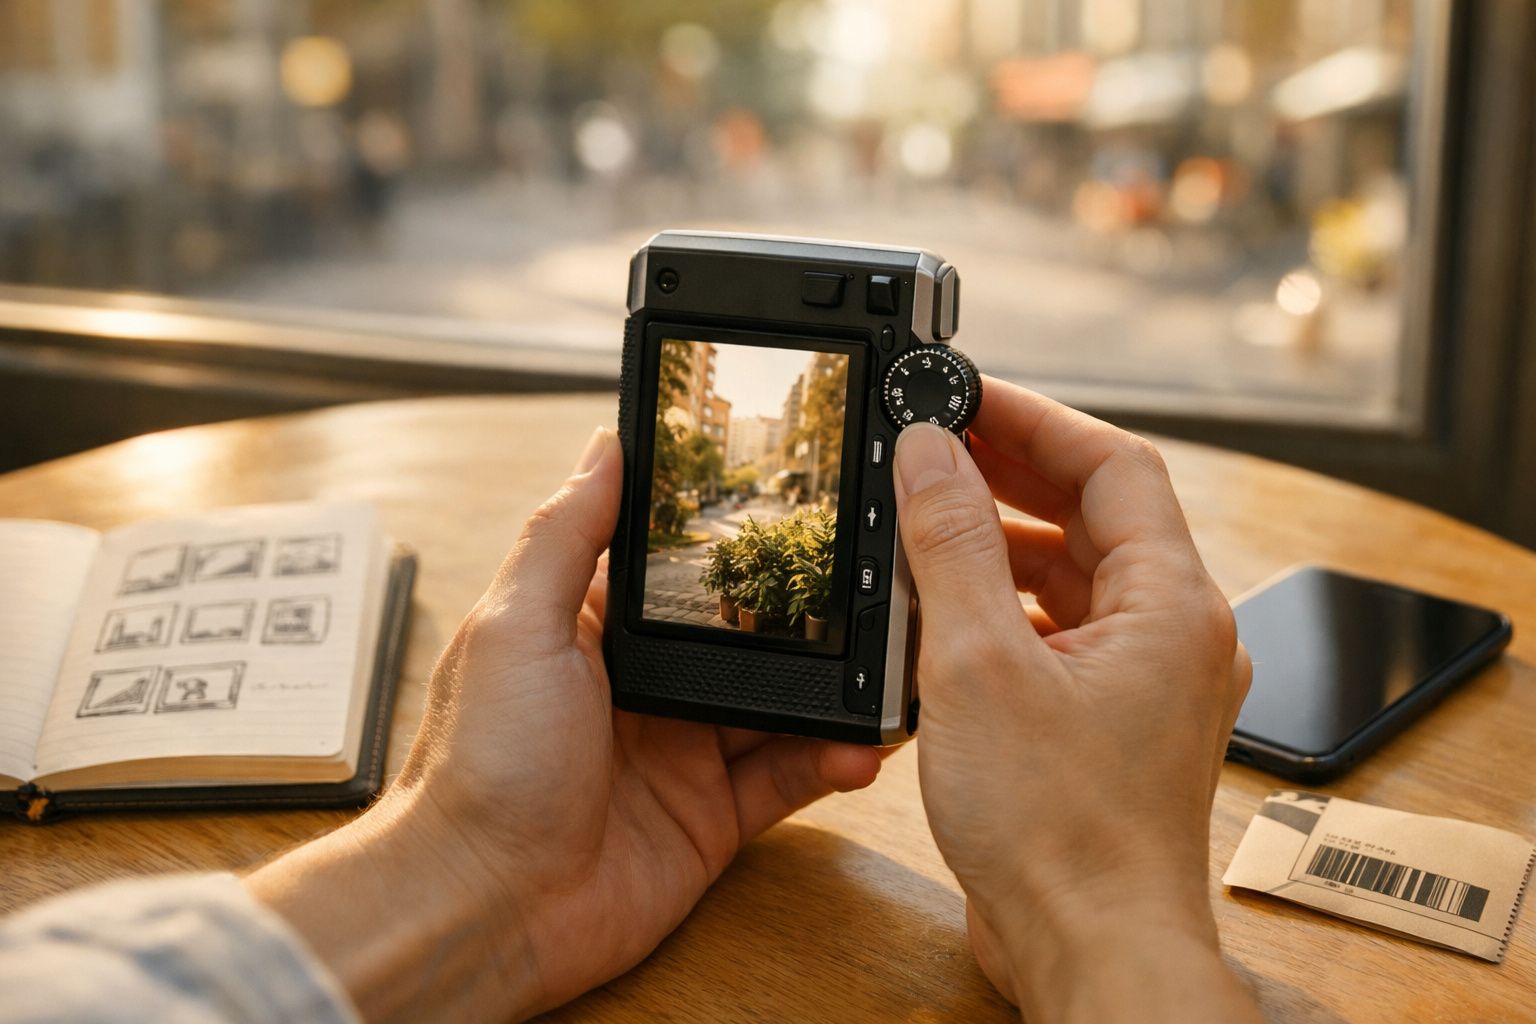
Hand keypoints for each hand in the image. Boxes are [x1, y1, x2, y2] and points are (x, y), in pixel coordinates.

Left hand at [248, 427, 882, 1022]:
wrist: (484, 908)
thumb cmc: (477, 765)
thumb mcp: (516, 625)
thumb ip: (567, 535)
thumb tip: (607, 444)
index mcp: (595, 629)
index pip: (680, 568)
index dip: (734, 540)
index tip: (797, 505)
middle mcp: (644, 685)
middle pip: (746, 634)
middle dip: (806, 614)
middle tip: (872, 583)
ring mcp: (683, 751)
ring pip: (782, 703)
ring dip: (834, 687)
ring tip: (888, 661)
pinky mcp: (712, 816)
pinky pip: (788, 777)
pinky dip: (831, 759)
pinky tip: (864, 744)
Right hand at [891, 381, 1257, 1022]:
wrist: (1090, 949)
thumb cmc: (1060, 831)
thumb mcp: (980, 662)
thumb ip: (952, 544)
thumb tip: (931, 452)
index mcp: (1171, 604)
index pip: (1114, 465)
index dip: (1037, 419)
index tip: (966, 394)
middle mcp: (1174, 635)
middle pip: (1096, 516)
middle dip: (1013, 474)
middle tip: (936, 444)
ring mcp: (1145, 682)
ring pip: (1075, 577)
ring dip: (1002, 543)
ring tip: (927, 520)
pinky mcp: (1109, 723)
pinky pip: (1061, 632)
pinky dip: (1005, 607)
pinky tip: (943, 612)